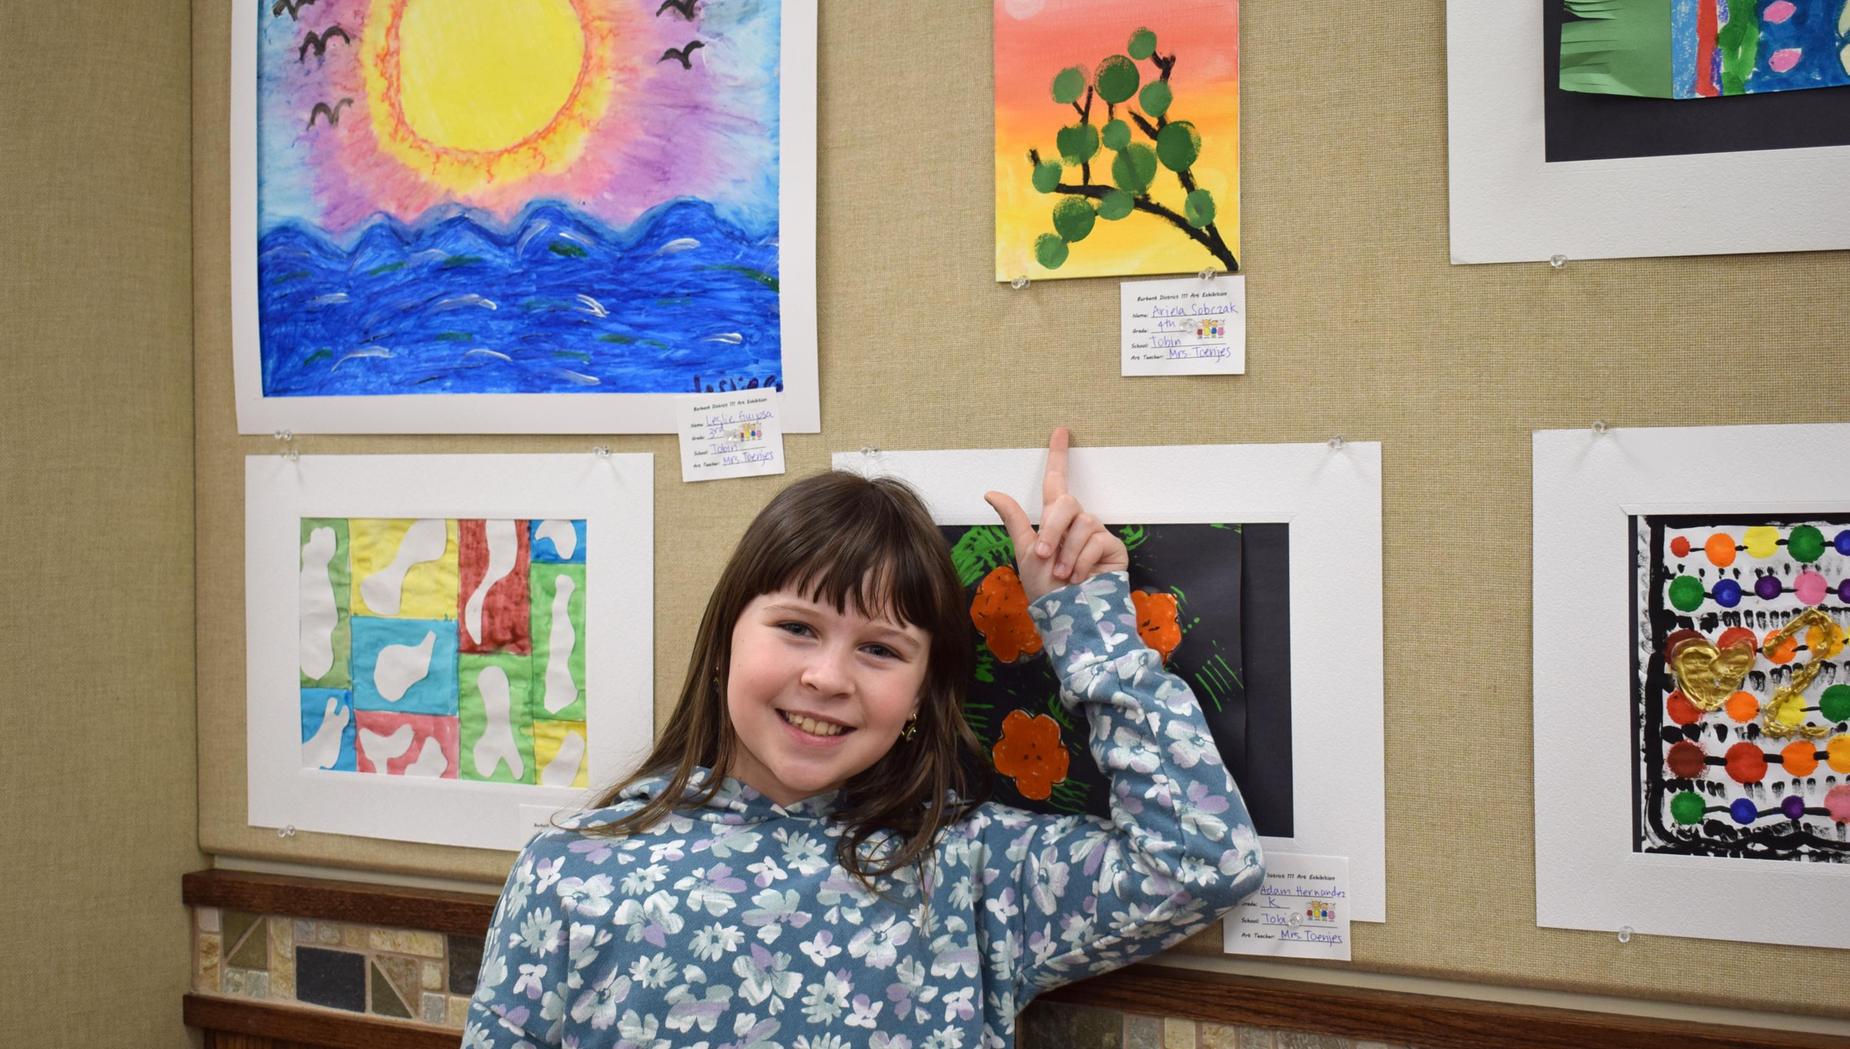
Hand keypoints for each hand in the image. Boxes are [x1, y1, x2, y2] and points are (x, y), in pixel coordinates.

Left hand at [984, 427, 1129, 602]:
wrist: (1069, 616)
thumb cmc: (1046, 589)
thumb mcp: (1025, 552)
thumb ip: (1014, 519)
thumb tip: (990, 491)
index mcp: (1054, 520)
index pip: (1056, 480)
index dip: (1057, 455)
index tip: (1058, 431)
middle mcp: (1076, 522)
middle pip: (1065, 503)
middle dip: (1052, 530)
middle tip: (1046, 556)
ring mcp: (1096, 533)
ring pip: (1081, 523)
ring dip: (1066, 552)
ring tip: (1063, 574)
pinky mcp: (1113, 547)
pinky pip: (1096, 540)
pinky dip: (1082, 561)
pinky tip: (1079, 578)